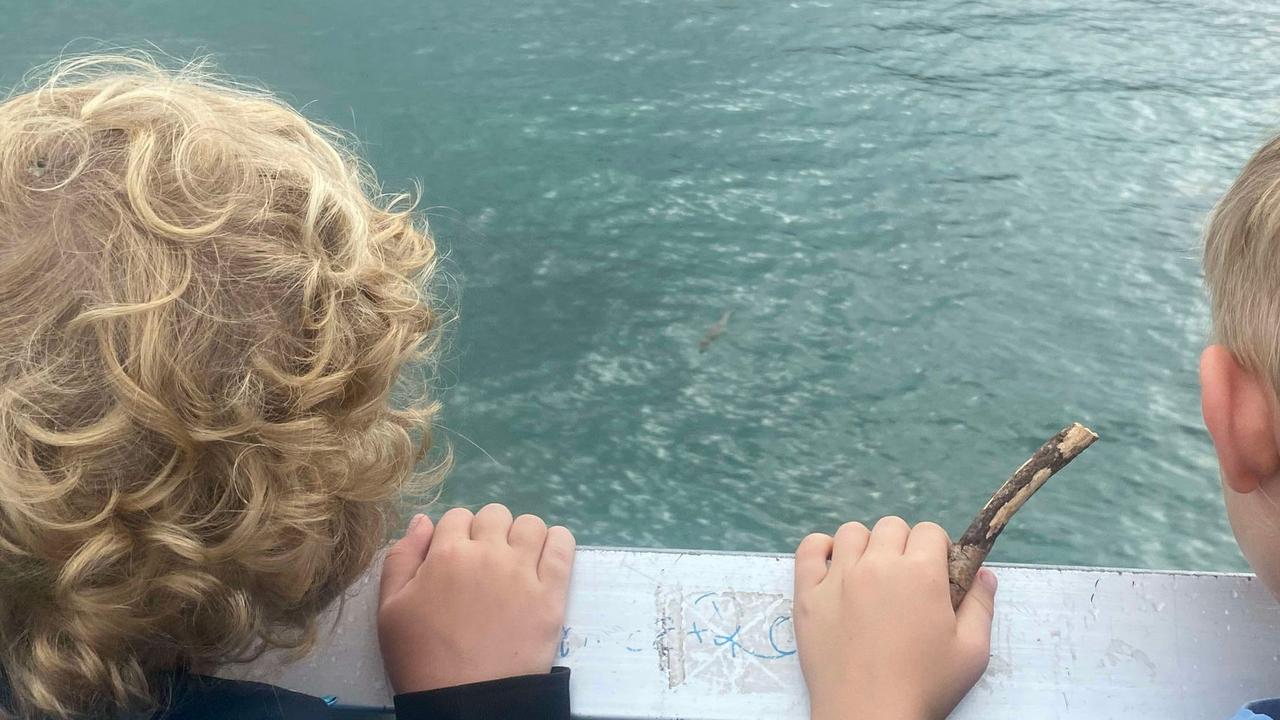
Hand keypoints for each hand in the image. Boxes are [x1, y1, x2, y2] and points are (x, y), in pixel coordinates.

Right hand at [377, 503, 575, 692]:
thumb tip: (422, 520)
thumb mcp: (390, 609)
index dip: (455, 536)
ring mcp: (523, 571)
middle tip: (484, 566)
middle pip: (495, 515)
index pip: (457, 517)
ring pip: (530, 524)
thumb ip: (401, 558)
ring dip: (522, 536)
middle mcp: (488, 553)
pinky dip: (557, 542)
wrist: (465, 703)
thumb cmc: (422, 658)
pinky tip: (546, 557)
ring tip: (516, 564)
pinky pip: (562, 545)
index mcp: (447, 554)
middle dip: (488, 533)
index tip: (456, 561)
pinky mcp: (551, 593)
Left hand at [793, 516, 996, 719]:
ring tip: (871, 576)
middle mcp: (877, 566)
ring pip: (852, 532)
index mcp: (920, 574)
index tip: (935, 574)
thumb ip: (981, 606)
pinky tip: (834, 566)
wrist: (869, 716)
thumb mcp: (971, 652)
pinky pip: (810, 548)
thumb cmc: (923, 688)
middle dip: (903, 545)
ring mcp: (838, 578)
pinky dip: (821, 549)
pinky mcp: (808, 594)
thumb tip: (984, 574)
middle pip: (891, 527)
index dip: (936, 550)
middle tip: (905, 581)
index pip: (929, 531)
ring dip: (865, 546)